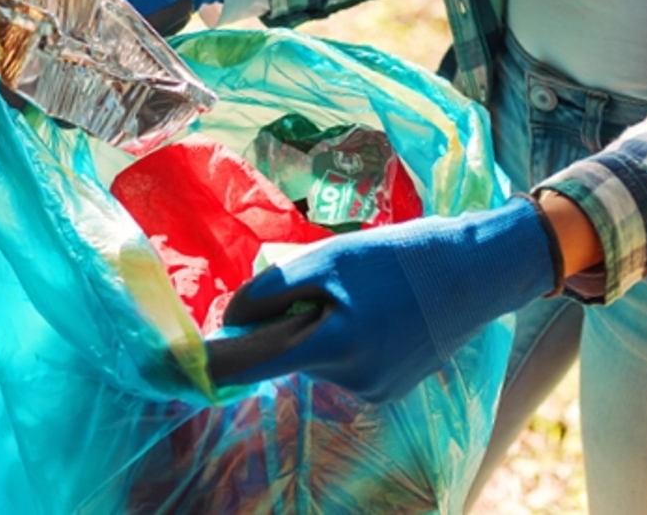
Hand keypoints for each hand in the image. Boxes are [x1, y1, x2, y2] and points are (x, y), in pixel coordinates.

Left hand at [210, 198, 554, 402]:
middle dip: (290, 320)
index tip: (167, 360)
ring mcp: (373, 390)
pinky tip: (383, 308)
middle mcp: (350, 381)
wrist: (480, 272)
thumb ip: (273, 291)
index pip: (248, 366)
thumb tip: (229, 321)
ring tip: (367, 289)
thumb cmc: (404, 256)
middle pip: (287, 353)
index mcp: (333, 347)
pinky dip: (349, 336)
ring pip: (317, 355)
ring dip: (323, 325)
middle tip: (329, 281)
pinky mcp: (389, 389)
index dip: (207, 362)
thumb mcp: (331, 258)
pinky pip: (345, 362)